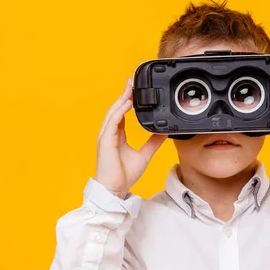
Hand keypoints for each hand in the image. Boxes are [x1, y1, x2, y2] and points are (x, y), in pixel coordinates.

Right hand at [96, 77, 166, 197]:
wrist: (115, 189)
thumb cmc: (124, 175)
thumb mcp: (144, 155)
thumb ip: (153, 143)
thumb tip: (164, 133)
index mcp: (117, 135)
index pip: (121, 113)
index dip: (127, 100)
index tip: (135, 90)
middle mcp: (110, 133)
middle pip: (116, 108)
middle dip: (124, 94)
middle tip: (132, 81)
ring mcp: (106, 136)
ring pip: (113, 112)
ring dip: (121, 99)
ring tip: (130, 88)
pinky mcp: (105, 141)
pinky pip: (112, 122)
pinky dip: (119, 112)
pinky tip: (127, 104)